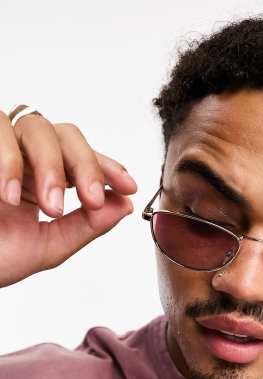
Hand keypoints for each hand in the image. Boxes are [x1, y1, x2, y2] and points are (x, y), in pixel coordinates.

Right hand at [0, 109, 136, 287]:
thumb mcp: (47, 246)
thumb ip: (87, 226)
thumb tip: (126, 204)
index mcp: (41, 178)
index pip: (81, 160)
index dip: (108, 168)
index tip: (129, 186)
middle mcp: (22, 156)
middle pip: (66, 135)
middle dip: (86, 166)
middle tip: (93, 199)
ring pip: (35, 126)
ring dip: (50, 166)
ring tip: (51, 207)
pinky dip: (8, 160)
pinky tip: (8, 195)